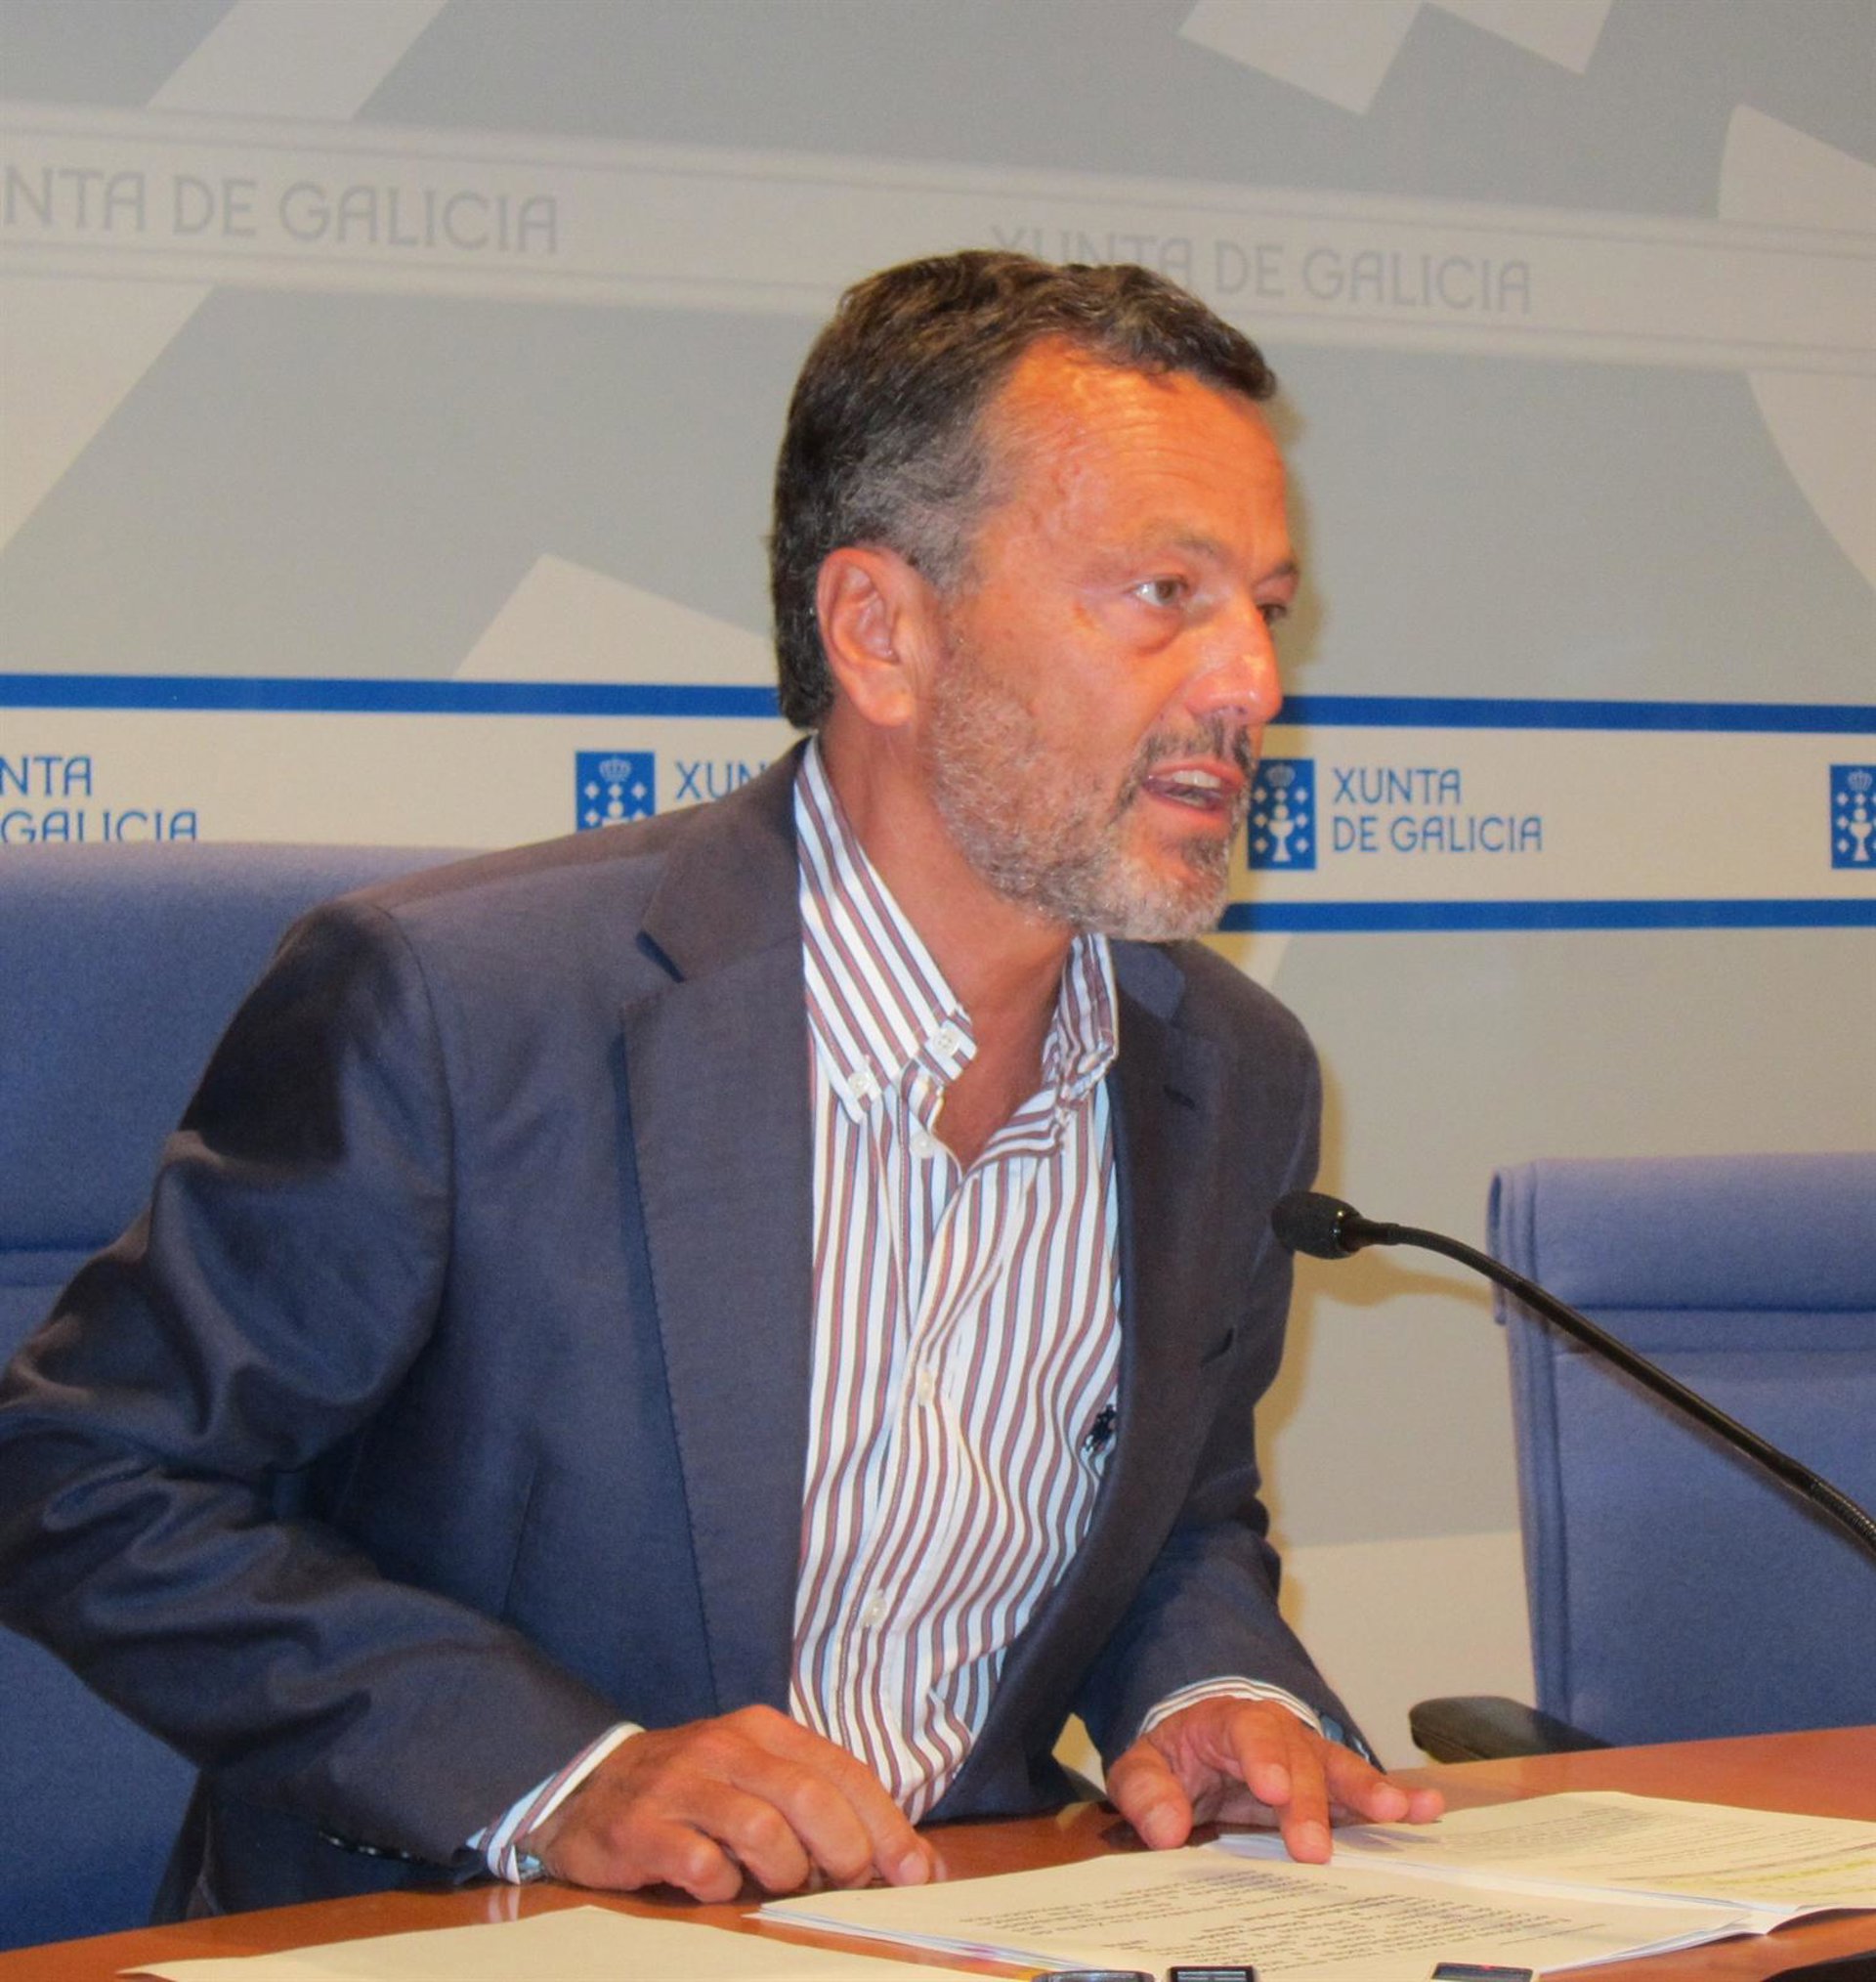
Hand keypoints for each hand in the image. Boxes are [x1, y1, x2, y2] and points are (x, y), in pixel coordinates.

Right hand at [524, 1704, 936, 1901]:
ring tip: (778, 1887)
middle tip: (849, 1887)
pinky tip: (720, 1889)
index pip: (843, 1770)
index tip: (916, 1873)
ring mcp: (680, 1783)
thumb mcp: (760, 1782)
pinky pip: (699, 1862)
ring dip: (785, 1872)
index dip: (887, 1824)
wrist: (589, 1788)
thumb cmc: (695, 1792)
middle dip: (845, 1852)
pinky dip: (722, 1887)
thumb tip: (914, 1861)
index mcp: (765, 1731)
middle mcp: (725, 1746)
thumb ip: (826, 1809)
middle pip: (809, 1796)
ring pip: (760, 1828)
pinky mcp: (640, 1825)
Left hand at [1105, 1696, 1443, 1863]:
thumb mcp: (1142, 1765)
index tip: (1272, 1790)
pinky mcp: (1328, 1784)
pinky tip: (1426, 1809)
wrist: (1198, 1739)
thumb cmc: (1175, 1755)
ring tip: (1398, 1811)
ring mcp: (1307, 1757)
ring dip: (1369, 1792)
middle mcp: (1277, 1733)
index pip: (1247, 1733)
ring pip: (1339, 1769)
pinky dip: (1393, 1799)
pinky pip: (1361, 1790)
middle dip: (1309, 1802)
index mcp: (1228, 1722)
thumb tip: (1166, 1828)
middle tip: (1312, 1848)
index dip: (1262, 1759)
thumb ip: (1147, 1792)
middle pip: (1298, 1760)